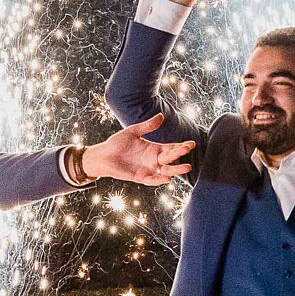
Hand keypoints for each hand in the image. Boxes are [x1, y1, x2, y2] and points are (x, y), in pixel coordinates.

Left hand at [81, 115, 196, 186]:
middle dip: (179, 153)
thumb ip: (147, 126)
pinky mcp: (140, 177)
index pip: (171, 148)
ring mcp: (148, 169)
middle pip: (170, 158)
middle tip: (188, 148)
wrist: (103, 155)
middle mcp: (154, 160)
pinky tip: (168, 178)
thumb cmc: (117, 143)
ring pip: (166, 171)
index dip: (181, 146)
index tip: (191, 143)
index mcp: (154, 149)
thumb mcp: (133, 132)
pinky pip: (153, 180)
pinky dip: (160, 179)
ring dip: (176, 170)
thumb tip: (161, 116)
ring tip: (187, 167)